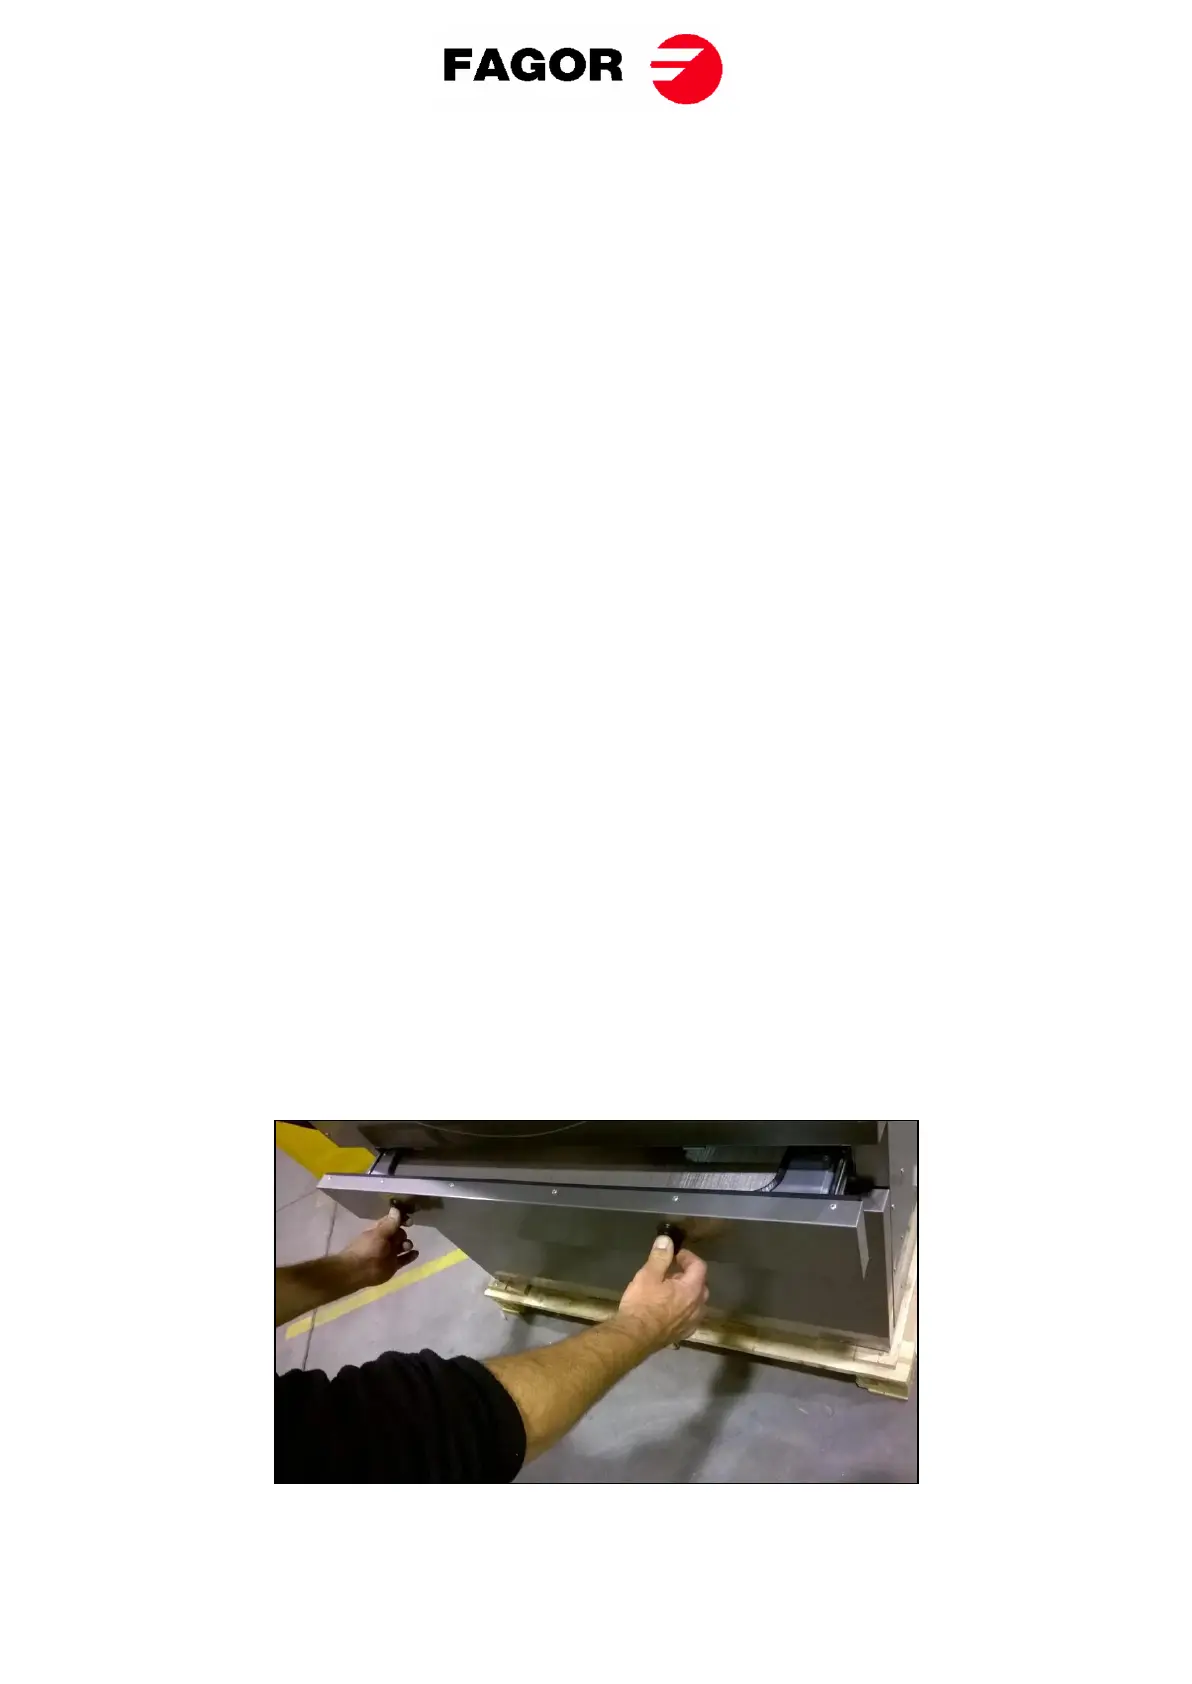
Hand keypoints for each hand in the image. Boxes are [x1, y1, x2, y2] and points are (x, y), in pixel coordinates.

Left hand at [339, 1210, 416, 1289]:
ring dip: (407, 1244)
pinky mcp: (393, 1265)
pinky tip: (416, 1253)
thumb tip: (396, 1208)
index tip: (409, 1221)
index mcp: (379, 1230)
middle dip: (403, 1233)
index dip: (401, 1219)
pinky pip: (404, 1259)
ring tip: (406, 1247)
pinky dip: (411, 1256)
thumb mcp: (379, 1234)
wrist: (357, 1272)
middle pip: (399, 1233)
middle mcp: (385, 1241)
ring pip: (403, 1246)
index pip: (392, 1221)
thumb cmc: (366, 1249)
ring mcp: (389, 1254)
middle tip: (402, 1238)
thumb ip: (390, 1223)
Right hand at [615, 1235, 708, 1354]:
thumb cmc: (642, 1304)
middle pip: (701, 1285)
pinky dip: (683, 1309)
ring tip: (669, 1290)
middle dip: (689, 1275)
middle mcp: (697, 1307)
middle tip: (672, 1272)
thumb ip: (660, 1257)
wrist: (634, 1338)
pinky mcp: (683, 1334)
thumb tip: (667, 1240)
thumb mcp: (648, 1275)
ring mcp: (692, 1323)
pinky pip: (689, 1317)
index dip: (689, 1257)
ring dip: (687, 1293)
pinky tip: (668, 1309)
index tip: (676, 1254)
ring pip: (696, 1303)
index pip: (699, 1267)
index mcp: (692, 1290)